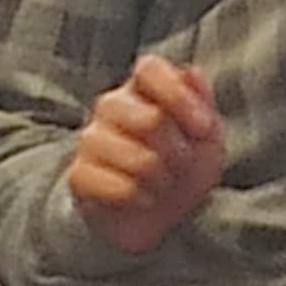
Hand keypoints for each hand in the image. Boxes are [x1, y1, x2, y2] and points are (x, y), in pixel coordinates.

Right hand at [66, 54, 224, 253]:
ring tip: (160, 182)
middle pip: (150, 120)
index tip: (203, 128)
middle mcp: (110, 107)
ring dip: (160, 179)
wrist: (158, 217)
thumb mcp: (206, 136)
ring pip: (137, 158)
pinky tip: (141, 197)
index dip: (180, 97)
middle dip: (178, 151)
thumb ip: (201, 101)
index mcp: (141, 89)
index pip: (149, 68)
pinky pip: (118, 187)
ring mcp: (90, 140)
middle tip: (181, 164)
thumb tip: (191, 72)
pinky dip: (139, 198)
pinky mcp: (79, 175)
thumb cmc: (183, 168)